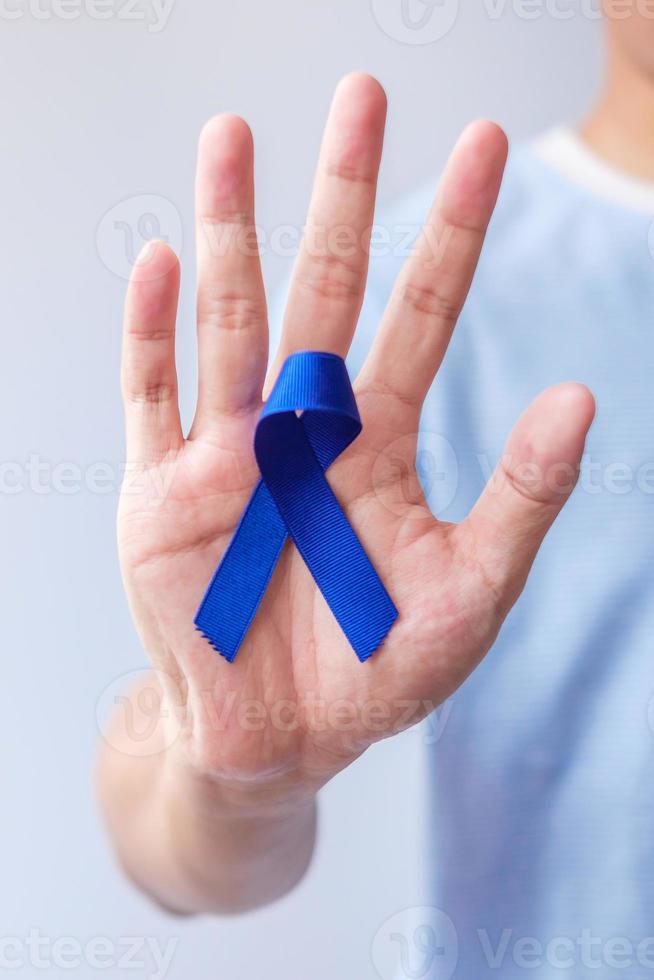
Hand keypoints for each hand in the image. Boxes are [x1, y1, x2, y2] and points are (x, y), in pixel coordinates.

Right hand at [118, 73, 593, 802]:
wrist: (275, 740)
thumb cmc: (373, 668)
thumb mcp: (470, 590)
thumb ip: (521, 497)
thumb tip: (583, 397)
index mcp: (378, 442)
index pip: (423, 314)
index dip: (454, 232)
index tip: (486, 143)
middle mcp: (303, 426)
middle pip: (326, 287)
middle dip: (344, 192)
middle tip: (363, 93)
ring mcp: (227, 450)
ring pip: (231, 319)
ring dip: (229, 230)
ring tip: (232, 136)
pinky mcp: (162, 490)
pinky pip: (154, 396)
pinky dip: (153, 332)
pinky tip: (160, 264)